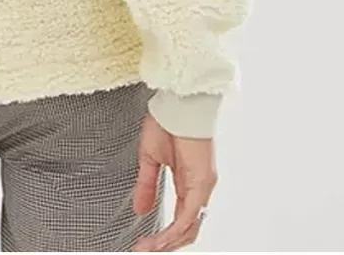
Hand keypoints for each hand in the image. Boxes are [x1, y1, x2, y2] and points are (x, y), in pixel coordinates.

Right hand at [131, 111, 216, 250]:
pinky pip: (189, 215)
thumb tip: (141, 208)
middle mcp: (199, 188)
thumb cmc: (168, 121)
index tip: (144, 242)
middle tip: (145, 250)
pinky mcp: (202, 183)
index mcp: (188, 182)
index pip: (180, 219)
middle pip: (187, 229)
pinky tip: (161, 238)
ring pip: (190, 227)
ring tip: (149, 248)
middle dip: (165, 244)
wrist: (178, 102)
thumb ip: (147, 185)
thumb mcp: (150, 158)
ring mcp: (203, 187)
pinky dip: (174, 230)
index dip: (164, 234)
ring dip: (168, 242)